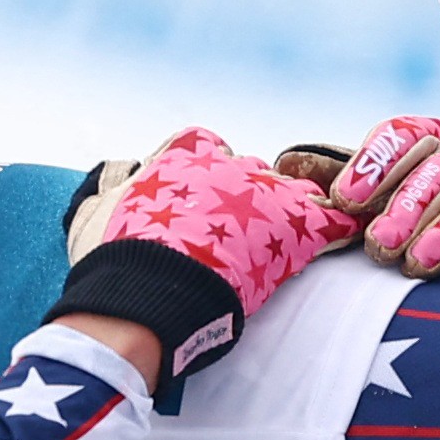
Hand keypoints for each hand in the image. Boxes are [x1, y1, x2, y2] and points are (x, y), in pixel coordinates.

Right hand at [54, 129, 357, 377]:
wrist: (145, 294)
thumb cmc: (112, 260)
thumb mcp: (93, 212)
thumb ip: (109, 184)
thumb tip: (123, 173)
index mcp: (182, 156)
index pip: (204, 145)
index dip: (205, 171)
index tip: (200, 199)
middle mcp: (227, 164)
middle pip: (249, 170)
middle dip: (247, 196)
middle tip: (237, 234)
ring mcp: (263, 191)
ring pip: (291, 190)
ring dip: (288, 211)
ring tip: (283, 240)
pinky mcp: (292, 225)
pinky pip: (331, 218)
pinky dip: (339, 226)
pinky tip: (346, 234)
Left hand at [321, 117, 439, 274]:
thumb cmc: (424, 204)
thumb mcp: (385, 187)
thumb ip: (345, 175)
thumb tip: (287, 164)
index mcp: (431, 137)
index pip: (404, 135)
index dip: (375, 164)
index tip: (344, 201)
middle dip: (409, 208)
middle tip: (381, 246)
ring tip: (418, 265)